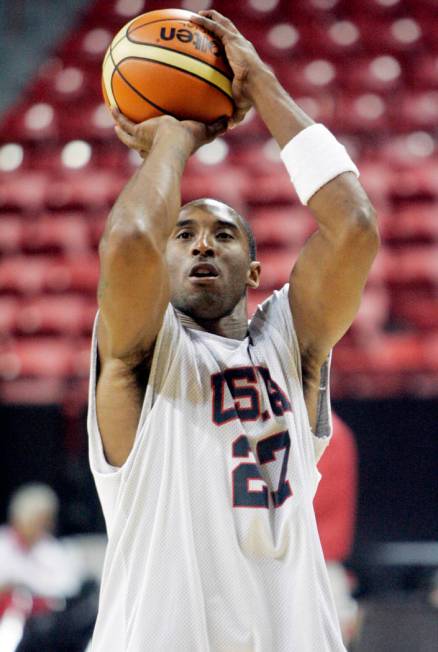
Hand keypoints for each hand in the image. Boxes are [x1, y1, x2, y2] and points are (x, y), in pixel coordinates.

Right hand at [112, 109, 226, 156]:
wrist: (174, 142)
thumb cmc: (190, 140)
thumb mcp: (205, 131)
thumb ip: (216, 126)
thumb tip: (230, 119)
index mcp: (167, 147)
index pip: (163, 146)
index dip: (160, 143)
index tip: (158, 139)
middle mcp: (152, 146)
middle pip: (142, 145)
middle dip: (138, 139)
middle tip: (133, 132)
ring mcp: (142, 141)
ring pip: (128, 136)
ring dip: (122, 129)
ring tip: (116, 121)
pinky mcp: (137, 133)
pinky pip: (124, 123)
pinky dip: (118, 116)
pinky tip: (112, 105)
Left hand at [191, 10, 265, 127]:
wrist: (257, 86)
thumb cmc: (251, 97)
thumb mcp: (239, 106)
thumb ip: (233, 114)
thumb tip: (228, 127)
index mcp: (242, 59)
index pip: (231, 48)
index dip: (222, 42)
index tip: (212, 42)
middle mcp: (240, 47)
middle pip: (226, 31)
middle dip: (216, 24)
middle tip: (203, 22)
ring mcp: (237, 41)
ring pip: (222, 24)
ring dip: (210, 18)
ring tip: (197, 16)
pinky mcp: (233, 40)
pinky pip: (216, 27)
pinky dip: (205, 21)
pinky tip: (194, 18)